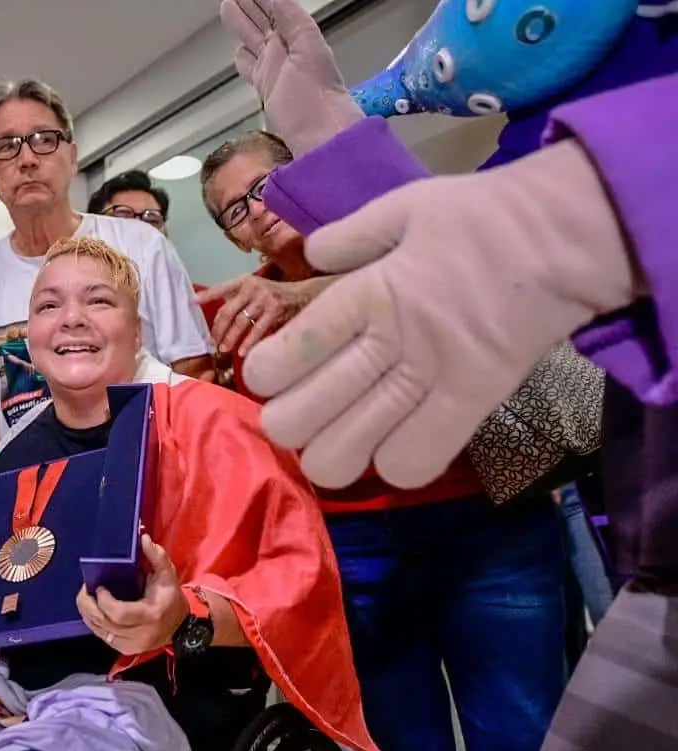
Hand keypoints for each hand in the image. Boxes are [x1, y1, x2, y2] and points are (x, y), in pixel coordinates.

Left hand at [75, 534, 188, 655]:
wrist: (180, 626)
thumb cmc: (171, 598)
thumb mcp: (168, 575)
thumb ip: (156, 556)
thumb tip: (143, 538)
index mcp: (150, 615)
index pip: (118, 613)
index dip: (103, 600)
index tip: (99, 586)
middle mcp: (140, 634)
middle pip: (103, 622)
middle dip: (88, 605)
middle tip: (84, 590)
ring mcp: (131, 645)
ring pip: (99, 630)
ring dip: (88, 613)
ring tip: (86, 597)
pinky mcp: (125, 649)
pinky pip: (101, 636)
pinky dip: (93, 622)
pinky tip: (92, 610)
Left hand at [197, 273, 334, 356]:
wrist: (304, 295)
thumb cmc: (276, 296)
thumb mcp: (256, 291)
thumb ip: (238, 298)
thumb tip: (218, 315)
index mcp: (245, 281)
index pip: (222, 288)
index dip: (207, 295)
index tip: (192, 302)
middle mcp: (253, 286)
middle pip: (228, 310)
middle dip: (218, 329)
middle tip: (213, 342)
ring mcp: (264, 297)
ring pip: (240, 322)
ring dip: (230, 338)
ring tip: (224, 349)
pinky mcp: (275, 309)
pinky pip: (257, 329)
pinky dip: (249, 342)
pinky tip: (242, 352)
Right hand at [219, 0, 363, 155]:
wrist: (318, 134)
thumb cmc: (318, 94)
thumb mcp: (308, 46)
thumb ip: (292, 18)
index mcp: (297, 35)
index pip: (274, 6)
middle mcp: (285, 48)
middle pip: (261, 20)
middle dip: (247, 5)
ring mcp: (274, 67)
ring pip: (251, 38)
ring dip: (240, 23)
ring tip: (228, 7)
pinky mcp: (265, 86)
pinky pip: (249, 66)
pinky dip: (242, 56)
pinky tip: (239, 50)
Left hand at [243, 140, 637, 489]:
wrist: (564, 235)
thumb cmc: (481, 217)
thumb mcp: (404, 207)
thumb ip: (349, 235)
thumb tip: (311, 253)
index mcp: (362, 294)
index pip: (284, 355)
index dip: (264, 375)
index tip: (273, 372)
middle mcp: (385, 344)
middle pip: (295, 420)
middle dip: (287, 423)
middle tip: (302, 410)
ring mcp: (427, 382)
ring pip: (339, 457)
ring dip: (331, 455)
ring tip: (342, 436)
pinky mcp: (470, 408)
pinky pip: (410, 466)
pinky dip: (394, 465)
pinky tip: (391, 446)